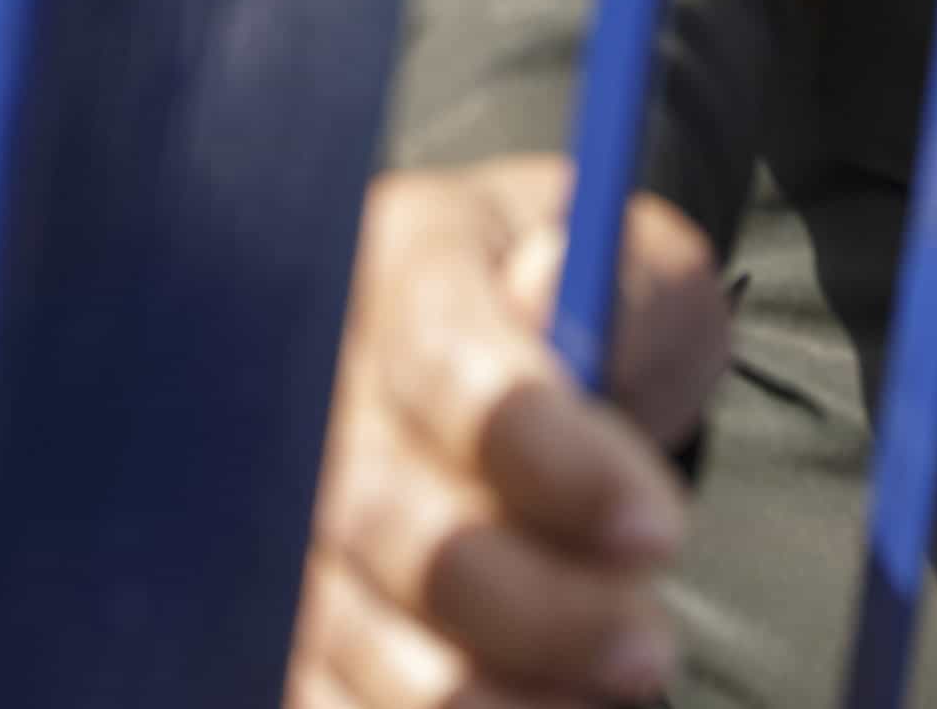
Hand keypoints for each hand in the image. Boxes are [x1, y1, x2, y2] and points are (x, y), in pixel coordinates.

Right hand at [288, 157, 730, 707]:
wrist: (535, 373)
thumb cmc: (596, 316)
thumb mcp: (638, 274)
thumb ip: (620, 283)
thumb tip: (549, 284)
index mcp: (402, 269)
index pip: (445, 364)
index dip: (547, 459)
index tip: (655, 531)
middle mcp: (317, 386)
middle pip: (389, 521)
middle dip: (532, 608)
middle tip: (646, 649)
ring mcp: (281, 508)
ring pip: (345, 629)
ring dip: (480, 695)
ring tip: (601, 698)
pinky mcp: (282, 611)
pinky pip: (315, 693)